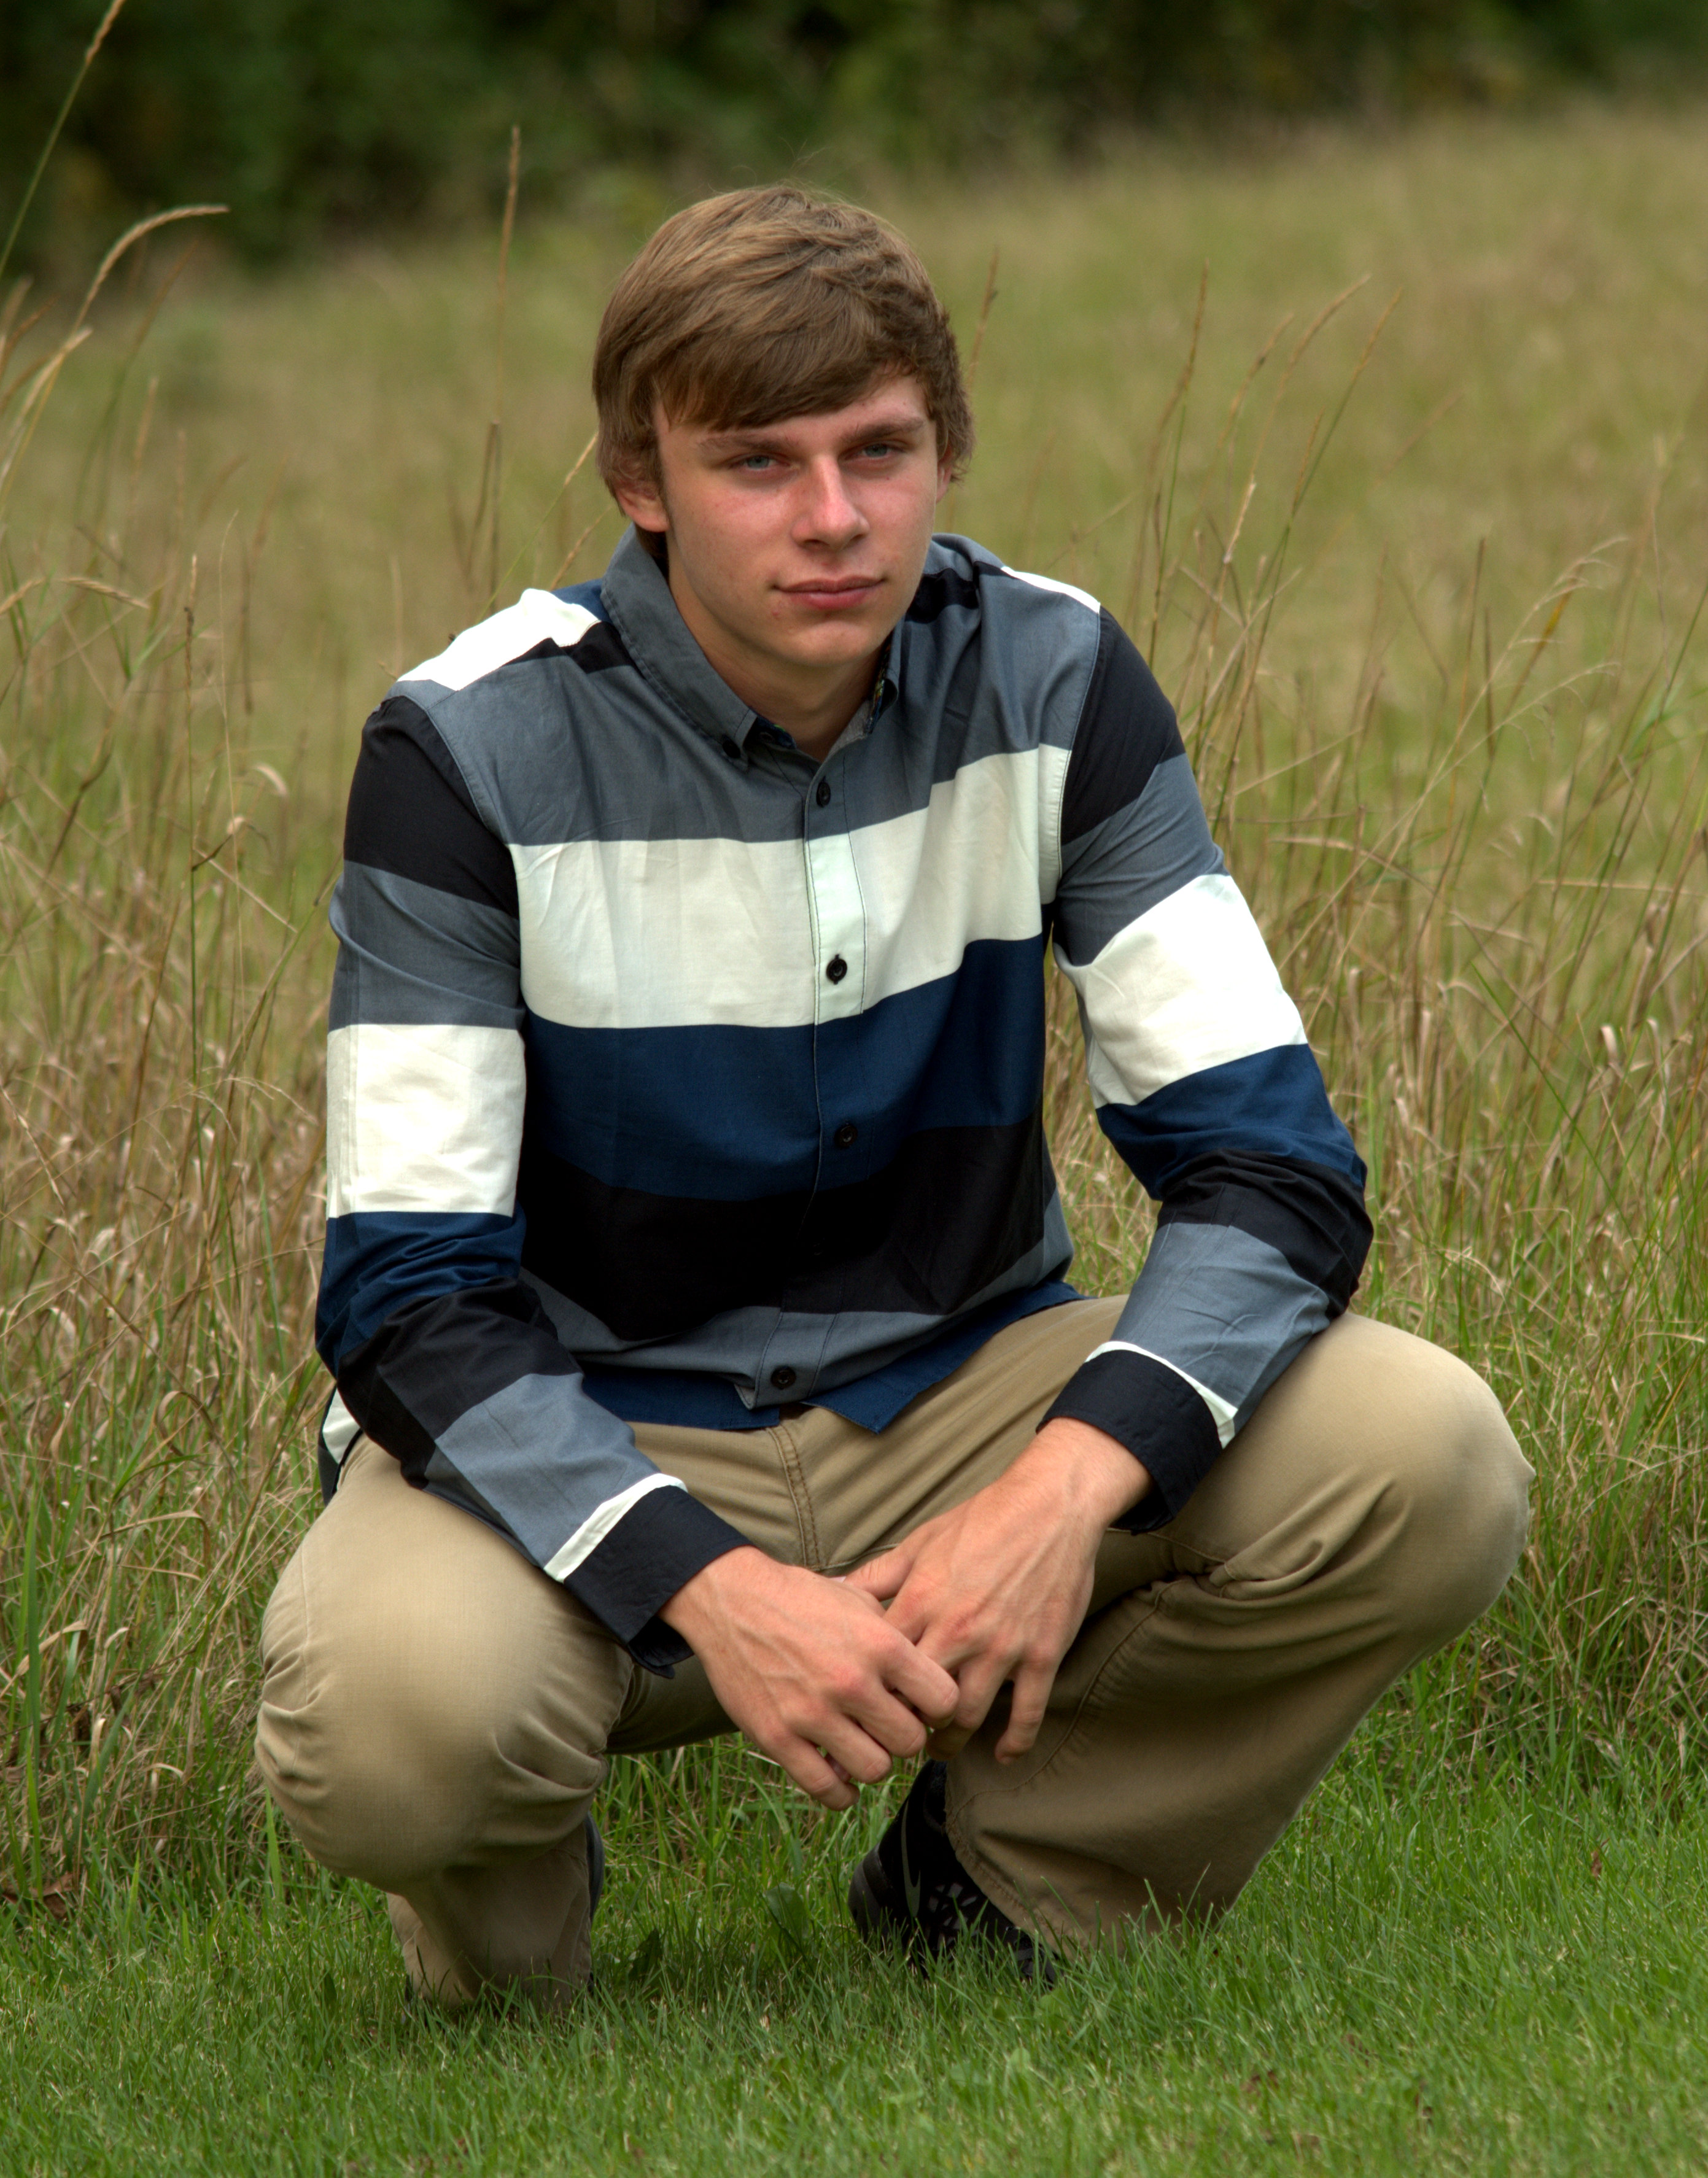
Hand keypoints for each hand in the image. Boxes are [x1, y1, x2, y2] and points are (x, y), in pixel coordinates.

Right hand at [660, 1546, 959, 1810]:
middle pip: (910, 1741)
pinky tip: (839, 1774)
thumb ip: (895, 1635)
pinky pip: (826, 1789)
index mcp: (881, 1644)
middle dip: (905, 1736)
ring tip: (862, 1744)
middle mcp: (852, 1682)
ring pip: (875, 1770)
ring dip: (873, 1761)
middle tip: (889, 1727)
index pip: (944, 1700)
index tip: (924, 1706)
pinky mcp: (778, 1737)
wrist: (732, 1600)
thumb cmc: (800, 1596)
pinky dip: (840, 1792)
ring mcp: (813, 1713)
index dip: (939, 1707)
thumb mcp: (859, 1599)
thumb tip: (926, 1671)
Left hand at [843, 1419, 1144, 1764]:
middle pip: (919, 1701)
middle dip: (905, 1725)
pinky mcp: (1042, 1655)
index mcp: (923, 1601)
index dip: (872, 1691)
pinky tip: (1001, 1753)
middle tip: (898, 1736)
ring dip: (951, 1740)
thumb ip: (879, 1575)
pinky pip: (1027, 1714)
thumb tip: (835, 1591)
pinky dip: (1014, 1742)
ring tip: (940, 1745)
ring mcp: (1003, 1647)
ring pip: (969, 1717)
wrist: (1050, 1505)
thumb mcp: (921, 1542)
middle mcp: (959, 1630)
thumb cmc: (981, 1520)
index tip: (867, 1705)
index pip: (883, 1666)